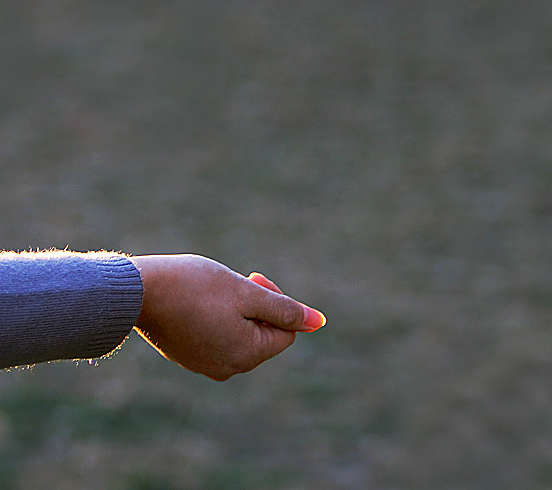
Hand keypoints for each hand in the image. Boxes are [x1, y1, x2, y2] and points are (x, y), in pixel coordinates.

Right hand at [131, 254, 325, 380]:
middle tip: (234, 283)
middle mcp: (227, 369)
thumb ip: (286, 309)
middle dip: (256, 305)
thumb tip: (319, 323)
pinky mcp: (186, 355)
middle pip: (263, 334)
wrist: (135, 291)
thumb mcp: (247, 293)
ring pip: (240, 332)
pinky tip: (195, 301)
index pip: (285, 332)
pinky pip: (216, 335)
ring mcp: (204, 365)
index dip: (276, 301)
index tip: (252, 279)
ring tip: (211, 292)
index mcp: (246, 356)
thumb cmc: (195, 287)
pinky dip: (215, 316)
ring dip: (236, 309)